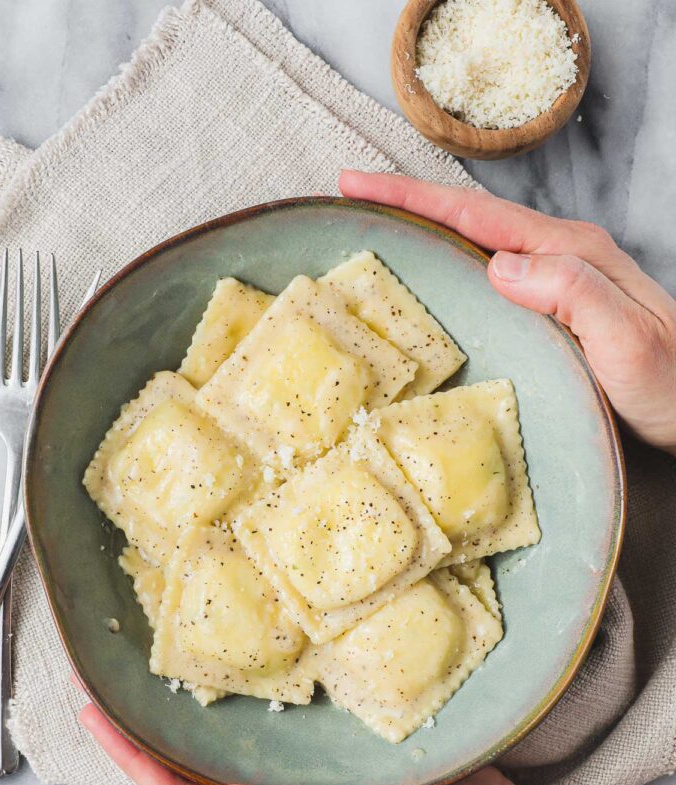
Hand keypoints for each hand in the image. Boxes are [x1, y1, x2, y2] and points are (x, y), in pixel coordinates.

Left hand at [81, 700, 675, 784]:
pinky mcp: (312, 782)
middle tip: (103, 694)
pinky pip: (249, 758)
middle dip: (140, 746)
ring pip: (212, 772)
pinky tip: (215, 701)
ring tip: (140, 693)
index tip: (96, 716)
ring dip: (172, 736)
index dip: (134, 762)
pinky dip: (218, 731)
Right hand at [340, 170, 675, 455]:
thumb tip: (498, 263)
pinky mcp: (552, 308)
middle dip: (409, 203)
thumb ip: (572, 292)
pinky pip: (489, 273)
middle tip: (354, 199)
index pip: (478, 215)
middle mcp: (561, 256)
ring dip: (426, 231)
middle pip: (471, 217)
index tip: (359, 185)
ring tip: (378, 229)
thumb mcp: (627, 339)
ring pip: (478, 242)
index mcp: (570, 253)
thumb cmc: (668, 385)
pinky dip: (451, 264)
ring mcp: (556, 281)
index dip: (414, 198)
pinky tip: (434, 278)